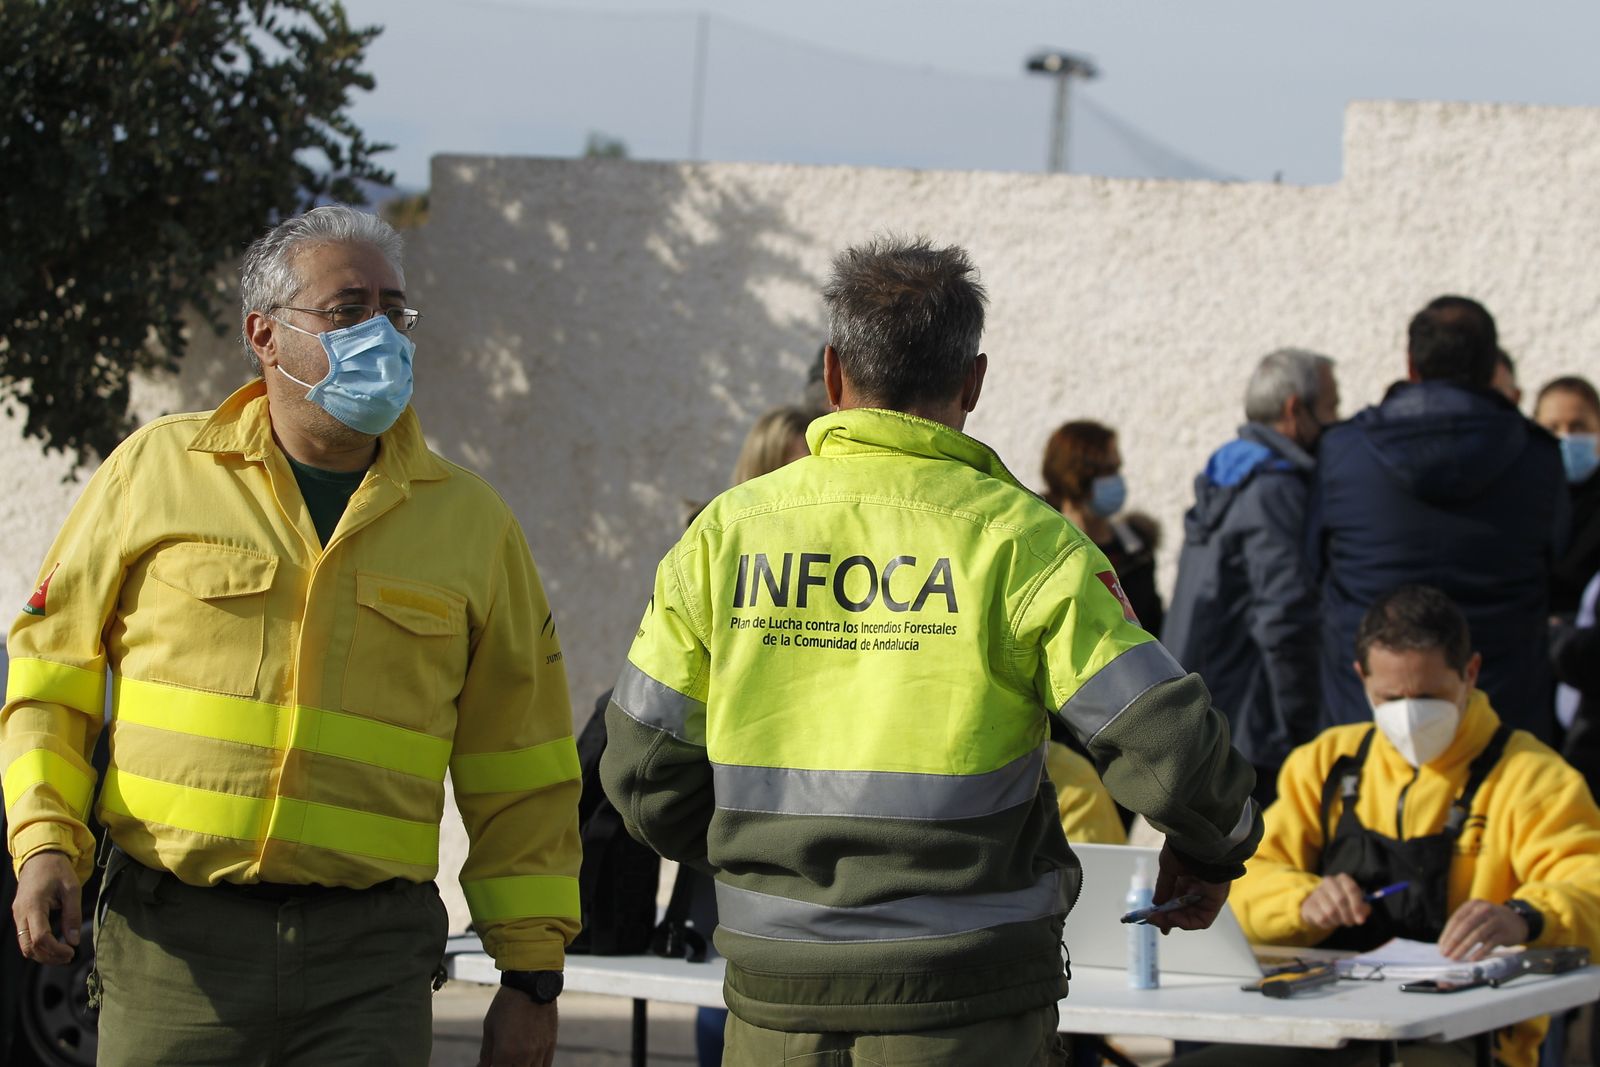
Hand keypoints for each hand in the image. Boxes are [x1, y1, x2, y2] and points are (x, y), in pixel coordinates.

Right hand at [12, 850, 80, 965]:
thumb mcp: (72, 889)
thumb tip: (74, 941)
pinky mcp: (19, 916)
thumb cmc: (57, 870)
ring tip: (63, 954)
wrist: (39, 857)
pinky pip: (24, 938)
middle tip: (69, 957)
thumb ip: (72, 915)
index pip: (40, 938)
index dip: (56, 950)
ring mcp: (17, 915)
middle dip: (48, 957)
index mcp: (34, 905)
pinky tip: (53, 946)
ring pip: (24, 946)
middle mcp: (20, 913)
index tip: (72, 952)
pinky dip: (37, 947)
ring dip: (42, 955)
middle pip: (29, 947)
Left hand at [478, 986, 557, 1066]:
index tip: (489, 1065)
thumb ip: (486, 1052)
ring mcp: (540, 1052)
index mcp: (505, 1053)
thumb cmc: (507, 1003)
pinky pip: (545, 1066)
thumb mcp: (490, 1027)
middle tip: (503, 1061)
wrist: (532, 984)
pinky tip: (528, 1063)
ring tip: (514, 1061)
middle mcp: (524, 1056)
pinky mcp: (551, 1045)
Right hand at [1150, 841, 1231, 932]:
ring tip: (1161, 919)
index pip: (1177, 900)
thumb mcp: (1168, 868)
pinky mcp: (1216, 902)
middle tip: (1153, 920)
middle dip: (1167, 918)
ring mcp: (1207, 896)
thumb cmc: (1183, 852)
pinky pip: (1202, 920)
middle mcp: (1198, 889)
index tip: (1153, 918)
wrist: (1200, 843)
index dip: (1165, 911)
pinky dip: (1187, 923)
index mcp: (1187, 879)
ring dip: (1175, 921)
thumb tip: (1156, 904)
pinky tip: (1174, 917)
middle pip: (1183, 911)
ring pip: (1191, 917)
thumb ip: (1164, 888)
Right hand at [1299, 873, 1370, 930]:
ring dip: (1339, 920)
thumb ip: (1363, 909)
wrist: (1320, 905)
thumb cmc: (1343, 903)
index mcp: (1342, 879)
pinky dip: (1330, 923)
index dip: (1357, 905)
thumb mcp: (1355, 902)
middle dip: (1348, 915)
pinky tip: (1331, 921)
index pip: (1351, 889)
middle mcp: (1328, 882)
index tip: (1361, 919)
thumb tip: (1361, 917)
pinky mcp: (1310, 905)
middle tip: (1351, 922)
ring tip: (1341, 920)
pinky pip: (1322, 918)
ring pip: (1331, 911)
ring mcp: (1317, 892)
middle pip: (1341, 900)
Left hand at [1438, 900, 1528, 961]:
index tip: (1441, 946)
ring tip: (1456, 957)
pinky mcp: (1505, 933)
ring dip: (1464, 948)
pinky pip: (1490, 943)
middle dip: (1453, 941)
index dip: (1447, 933)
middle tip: (1446, 954)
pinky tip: (1473, 959)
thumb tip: (1447, 944)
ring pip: (1477, 935)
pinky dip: (1480, 952)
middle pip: (1465, 926)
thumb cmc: (1491, 921)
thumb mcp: (1477, 916)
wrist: (1518, 921)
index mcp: (1473, 905)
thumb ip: (1464, 925)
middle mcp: (1483, 910)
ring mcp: (1495, 921)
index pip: (1456, 919)